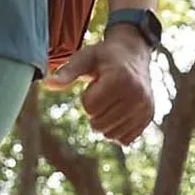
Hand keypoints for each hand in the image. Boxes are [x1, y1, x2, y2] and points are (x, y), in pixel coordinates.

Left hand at [43, 25, 153, 144]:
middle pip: (99, 124)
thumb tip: (46, 84)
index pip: (90, 107)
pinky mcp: (148, 118)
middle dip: (94, 112)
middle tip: (102, 95)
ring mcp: (145, 108)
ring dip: (104, 123)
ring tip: (110, 104)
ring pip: (111, 135)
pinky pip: (125, 140)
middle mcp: (137, 95)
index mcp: (121, 78)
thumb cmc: (105, 56)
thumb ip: (67, 73)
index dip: (87, 97)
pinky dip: (116, 131)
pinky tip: (118, 114)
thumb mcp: (85, 58)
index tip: (96, 83)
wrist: (134, 55)